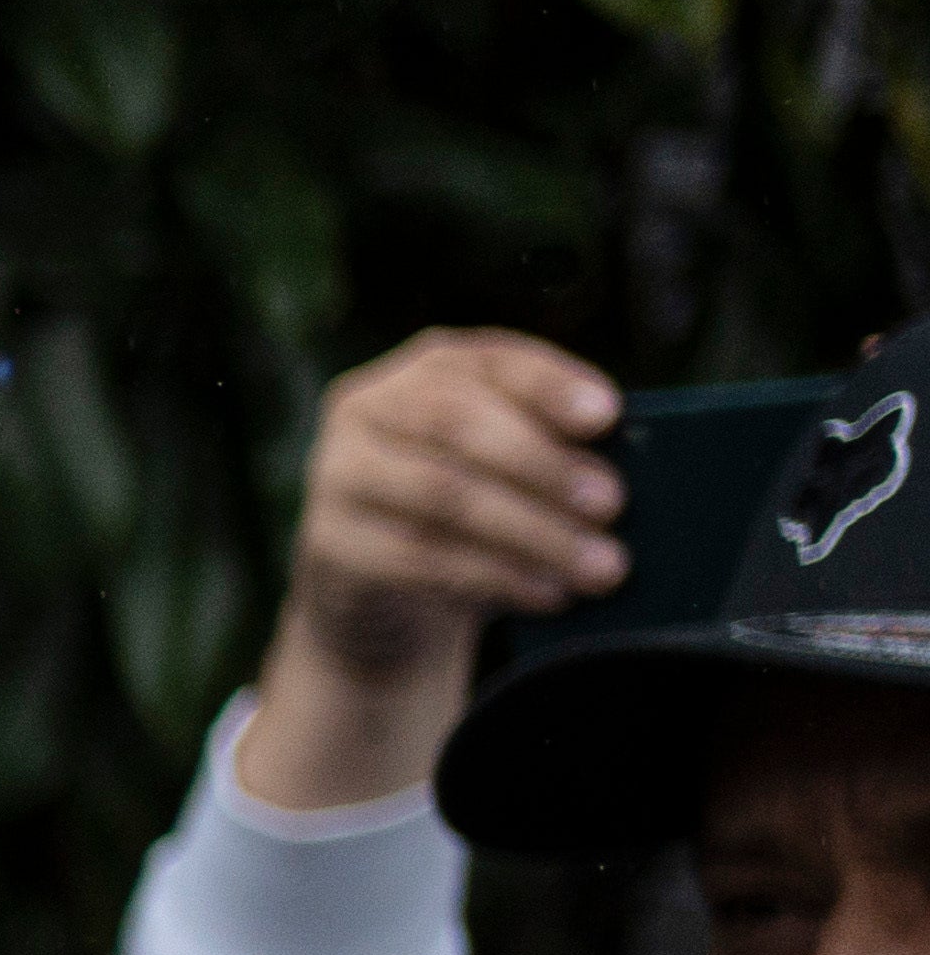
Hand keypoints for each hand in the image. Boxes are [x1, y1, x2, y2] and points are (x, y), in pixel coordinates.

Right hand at [233, 328, 625, 816]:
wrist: (372, 587)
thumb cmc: (464, 510)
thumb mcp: (500, 462)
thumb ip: (542, 444)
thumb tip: (628, 468)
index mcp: (423, 369)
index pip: (488, 361)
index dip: (548, 385)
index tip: (609, 416)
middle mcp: (367, 409)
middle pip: (457, 425)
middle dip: (543, 465)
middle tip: (614, 504)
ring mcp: (335, 475)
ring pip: (443, 495)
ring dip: (532, 533)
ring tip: (599, 566)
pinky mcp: (326, 544)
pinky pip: (418, 558)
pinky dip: (494, 577)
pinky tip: (546, 593)